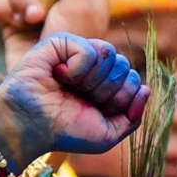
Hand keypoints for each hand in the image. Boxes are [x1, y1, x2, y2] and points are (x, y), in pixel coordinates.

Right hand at [0, 34, 145, 171]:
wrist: (30, 126)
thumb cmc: (64, 132)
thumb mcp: (107, 134)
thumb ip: (133, 116)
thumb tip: (146, 88)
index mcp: (106, 86)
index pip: (134, 81)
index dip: (120, 100)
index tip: (94, 110)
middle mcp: (94, 68)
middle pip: (126, 68)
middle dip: (106, 92)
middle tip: (79, 99)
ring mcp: (79, 53)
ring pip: (112, 56)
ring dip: (93, 81)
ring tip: (69, 87)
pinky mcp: (62, 42)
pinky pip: (90, 50)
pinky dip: (78, 70)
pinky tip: (59, 76)